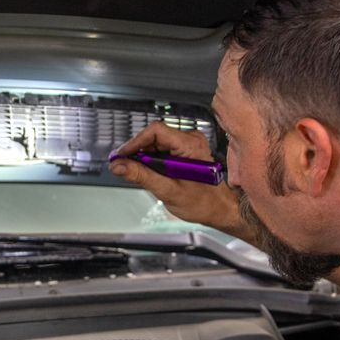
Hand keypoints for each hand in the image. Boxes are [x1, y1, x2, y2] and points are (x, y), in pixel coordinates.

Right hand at [109, 123, 245, 240]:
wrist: (220, 209)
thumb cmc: (204, 202)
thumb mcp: (168, 191)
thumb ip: (141, 176)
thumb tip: (119, 166)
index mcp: (190, 145)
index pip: (155, 131)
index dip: (135, 142)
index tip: (121, 155)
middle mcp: (190, 140)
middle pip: (154, 136)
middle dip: (137, 151)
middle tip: (122, 166)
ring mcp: (188, 145)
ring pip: (156, 143)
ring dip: (143, 157)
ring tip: (135, 173)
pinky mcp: (185, 151)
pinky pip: (162, 149)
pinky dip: (151, 160)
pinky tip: (148, 173)